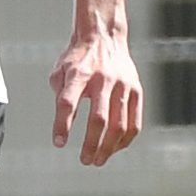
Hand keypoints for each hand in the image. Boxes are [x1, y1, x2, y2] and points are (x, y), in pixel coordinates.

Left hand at [51, 30, 143, 166]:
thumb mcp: (60, 71)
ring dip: (109, 147)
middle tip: (85, 160)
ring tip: (98, 160)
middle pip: (98, 118)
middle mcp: (103, 79)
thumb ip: (60, 96)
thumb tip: (63, 126)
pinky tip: (115, 148)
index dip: (62, 125)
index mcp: (79, 73)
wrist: (103, 35)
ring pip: (119, 124)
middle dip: (91, 144)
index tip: (59, 143)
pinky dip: (125, 139)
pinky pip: (134, 121)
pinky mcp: (136, 89)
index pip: (68, 103)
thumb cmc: (77, 58)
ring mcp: (122, 85)